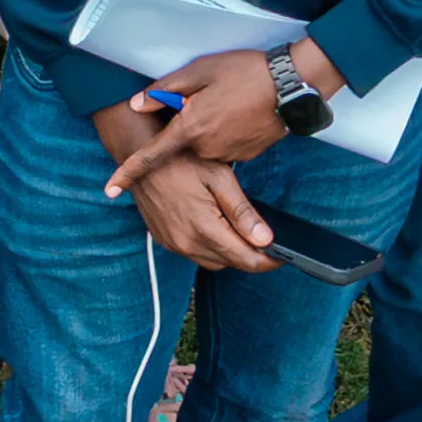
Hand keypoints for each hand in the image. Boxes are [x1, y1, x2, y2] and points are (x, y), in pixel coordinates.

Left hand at [95, 48, 294, 195]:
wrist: (291, 86)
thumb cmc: (245, 73)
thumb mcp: (199, 71)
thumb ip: (165, 90)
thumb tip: (139, 103)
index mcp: (189, 128)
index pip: (151, 155)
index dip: (128, 172)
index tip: (110, 189)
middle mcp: (205, 148)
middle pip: (183, 142)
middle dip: (188, 122)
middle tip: (210, 95)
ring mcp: (227, 155)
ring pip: (204, 143)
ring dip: (208, 125)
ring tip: (229, 99)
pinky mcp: (245, 155)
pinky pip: (224, 145)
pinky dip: (225, 131)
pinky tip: (240, 111)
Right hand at [129, 151, 277, 270]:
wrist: (139, 158)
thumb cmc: (181, 161)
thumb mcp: (219, 179)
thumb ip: (242, 213)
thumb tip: (265, 240)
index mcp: (203, 228)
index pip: (244, 259)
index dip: (267, 261)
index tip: (282, 257)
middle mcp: (186, 243)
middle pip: (229, 264)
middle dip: (249, 256)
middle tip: (263, 238)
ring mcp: (173, 244)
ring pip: (212, 262)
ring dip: (229, 253)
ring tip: (240, 231)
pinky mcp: (165, 240)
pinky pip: (195, 254)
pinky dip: (210, 248)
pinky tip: (216, 228)